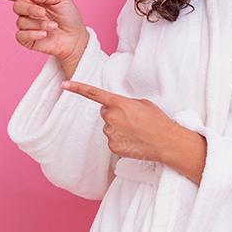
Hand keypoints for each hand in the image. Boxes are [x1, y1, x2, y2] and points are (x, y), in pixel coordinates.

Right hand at [0, 0, 87, 63]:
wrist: (75, 37)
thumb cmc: (69, 16)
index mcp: (30, 0)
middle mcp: (25, 12)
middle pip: (17, 7)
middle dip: (31, 9)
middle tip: (45, 13)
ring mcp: (25, 26)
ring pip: (22, 22)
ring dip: (39, 23)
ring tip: (52, 26)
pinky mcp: (26, 40)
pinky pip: (22, 35)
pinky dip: (34, 34)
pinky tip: (44, 34)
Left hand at [59, 80, 181, 163]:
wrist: (166, 142)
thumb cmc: (157, 120)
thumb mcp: (142, 103)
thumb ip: (124, 103)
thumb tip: (117, 109)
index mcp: (118, 103)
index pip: (93, 93)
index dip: (78, 88)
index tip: (65, 84)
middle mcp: (111, 117)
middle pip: (105, 113)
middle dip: (115, 114)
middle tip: (132, 119)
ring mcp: (110, 133)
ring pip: (109, 127)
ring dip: (119, 128)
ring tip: (136, 131)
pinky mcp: (112, 147)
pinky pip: (112, 140)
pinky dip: (121, 140)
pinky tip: (133, 141)